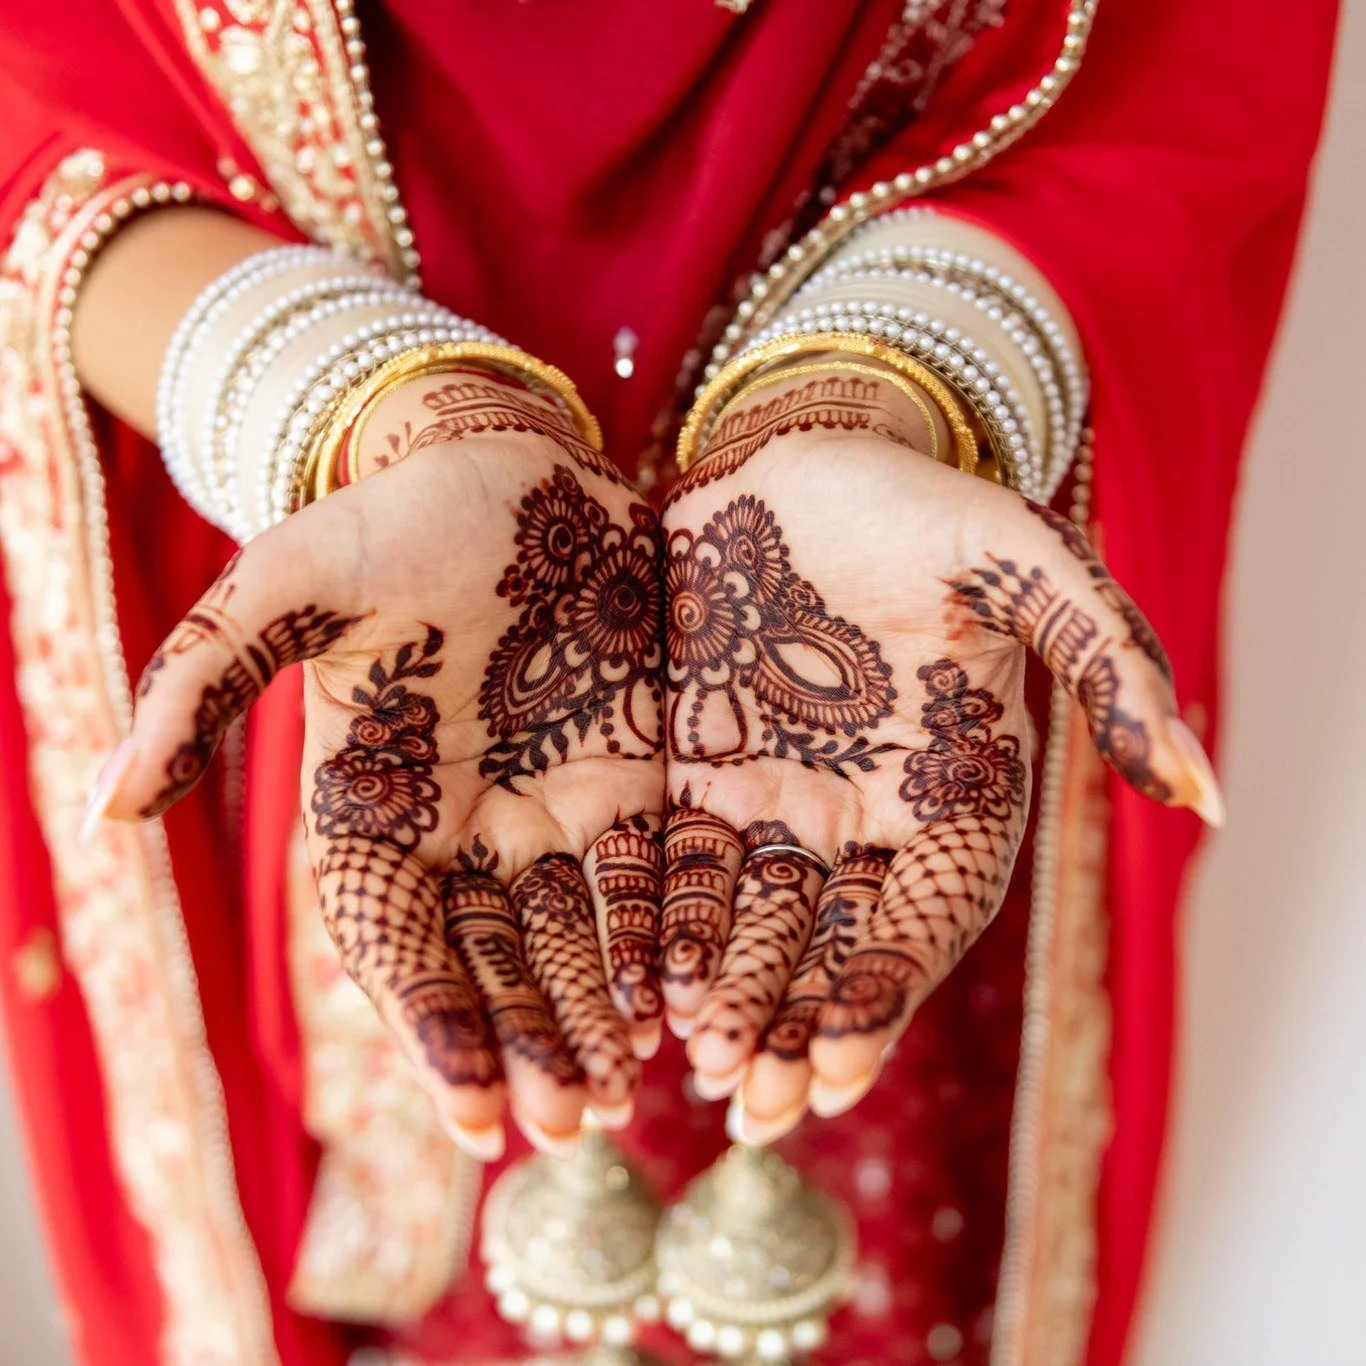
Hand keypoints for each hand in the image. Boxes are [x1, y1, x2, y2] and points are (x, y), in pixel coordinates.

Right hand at [90, 376, 664, 1160]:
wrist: (508, 466)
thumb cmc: (391, 521)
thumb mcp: (290, 587)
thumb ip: (202, 688)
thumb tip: (106, 810)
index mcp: (375, 807)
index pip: (397, 942)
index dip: (433, 1027)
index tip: (474, 1113)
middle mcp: (465, 826)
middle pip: (496, 958)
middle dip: (529, 1043)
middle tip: (570, 1125)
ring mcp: (554, 803)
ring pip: (579, 932)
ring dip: (600, 1013)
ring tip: (628, 1090)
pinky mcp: (635, 769)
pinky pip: (651, 869)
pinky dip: (664, 936)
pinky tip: (689, 998)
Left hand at [658, 365, 1220, 1143]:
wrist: (799, 453)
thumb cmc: (919, 504)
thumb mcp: (1021, 564)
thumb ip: (1108, 664)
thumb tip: (1207, 792)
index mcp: (953, 786)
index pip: (926, 915)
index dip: (886, 992)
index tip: (839, 1067)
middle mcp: (865, 810)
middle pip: (834, 941)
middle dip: (796, 1024)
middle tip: (758, 1108)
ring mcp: (776, 793)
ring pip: (749, 915)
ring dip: (725, 993)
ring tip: (698, 1068)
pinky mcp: (695, 763)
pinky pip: (675, 859)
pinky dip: (659, 922)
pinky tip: (634, 983)